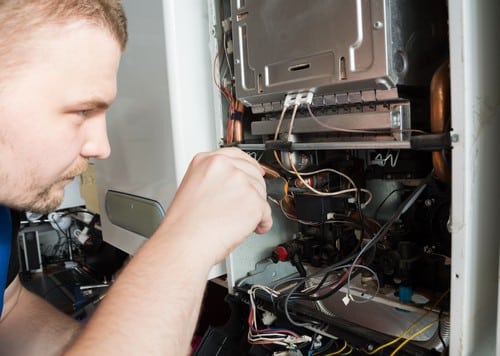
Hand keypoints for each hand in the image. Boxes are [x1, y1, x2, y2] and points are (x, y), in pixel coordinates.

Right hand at [158, 147, 272, 265]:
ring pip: (261, 193)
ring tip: (238, 221)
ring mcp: (241, 182)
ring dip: (255, 209)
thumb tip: (232, 185)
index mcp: (206, 161)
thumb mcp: (192, 187)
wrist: (184, 243)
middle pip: (253, 174)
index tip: (256, 170)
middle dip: (251, 192)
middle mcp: (225, 167)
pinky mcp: (253, 201)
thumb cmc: (184, 225)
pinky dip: (261, 224)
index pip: (237, 155)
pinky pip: (267, 213)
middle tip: (242, 208)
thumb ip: (214, 179)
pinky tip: (249, 228)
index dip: (249, 166)